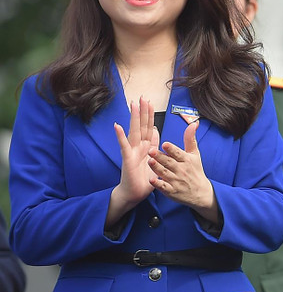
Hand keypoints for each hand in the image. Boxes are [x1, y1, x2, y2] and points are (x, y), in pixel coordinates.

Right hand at [110, 97, 159, 213]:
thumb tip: (156, 130)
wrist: (135, 194)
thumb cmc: (145, 178)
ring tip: (133, 105)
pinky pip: (124, 145)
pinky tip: (117, 126)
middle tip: (142, 97)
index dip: (150, 115)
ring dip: (133, 118)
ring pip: (134, 131)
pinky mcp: (127, 159)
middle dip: (143, 112)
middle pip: (142, 126)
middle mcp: (139, 146)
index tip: (150, 102)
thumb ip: (156, 145)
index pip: (149, 127)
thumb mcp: (155, 159)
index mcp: (147, 146)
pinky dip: (120, 135)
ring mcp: (132, 151)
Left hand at [151, 123, 219, 224]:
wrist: (200, 192)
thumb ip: (190, 139)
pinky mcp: (171, 191)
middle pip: (169, 162)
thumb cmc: (195, 171)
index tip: (165, 144)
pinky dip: (158, 184)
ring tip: (149, 161)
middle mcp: (181, 170)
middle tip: (151, 150)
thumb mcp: (195, 154)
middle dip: (160, 157)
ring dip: (157, 168)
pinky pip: (163, 187)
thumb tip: (193, 123)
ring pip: (164, 173)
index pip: (178, 153)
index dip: (172, 149)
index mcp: (187, 160)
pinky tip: (151, 180)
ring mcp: (176, 181)